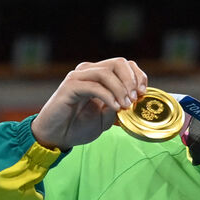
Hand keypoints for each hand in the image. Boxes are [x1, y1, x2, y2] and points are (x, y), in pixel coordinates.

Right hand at [31, 58, 147, 149]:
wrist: (57, 137)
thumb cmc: (79, 126)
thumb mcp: (107, 118)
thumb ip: (119, 106)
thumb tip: (133, 99)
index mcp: (99, 76)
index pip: (124, 64)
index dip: (138, 75)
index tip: (143, 93)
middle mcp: (88, 72)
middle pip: (118, 63)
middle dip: (131, 80)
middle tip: (134, 99)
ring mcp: (78, 77)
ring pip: (106, 72)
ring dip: (121, 89)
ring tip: (125, 106)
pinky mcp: (70, 87)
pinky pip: (94, 86)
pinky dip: (108, 96)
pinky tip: (115, 107)